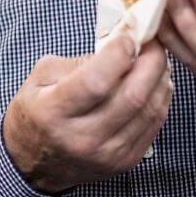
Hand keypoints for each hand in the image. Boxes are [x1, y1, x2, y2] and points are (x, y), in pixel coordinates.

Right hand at [2, 34, 172, 192]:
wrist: (35, 162)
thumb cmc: (37, 112)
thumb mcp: (41, 77)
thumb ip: (78, 61)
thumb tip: (118, 47)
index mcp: (54, 112)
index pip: (96, 81)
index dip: (118, 54)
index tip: (127, 35)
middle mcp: (81, 137)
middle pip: (132, 96)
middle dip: (151, 62)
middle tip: (153, 43)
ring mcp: (106, 154)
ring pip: (148, 111)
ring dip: (160, 80)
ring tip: (156, 60)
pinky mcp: (124, 162)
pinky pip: (153, 126)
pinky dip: (160, 100)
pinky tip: (156, 84)